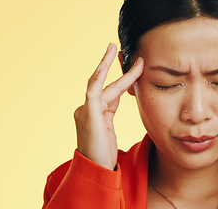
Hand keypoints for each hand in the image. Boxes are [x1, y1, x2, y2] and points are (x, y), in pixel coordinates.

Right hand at [74, 43, 143, 169]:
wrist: (95, 169)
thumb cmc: (103, 153)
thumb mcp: (109, 129)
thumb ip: (110, 111)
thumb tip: (121, 94)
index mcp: (94, 112)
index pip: (108, 89)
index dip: (120, 77)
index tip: (131, 64)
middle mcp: (87, 108)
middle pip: (102, 82)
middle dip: (109, 64)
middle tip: (117, 47)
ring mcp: (85, 110)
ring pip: (99, 83)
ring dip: (107, 65)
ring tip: (114, 48)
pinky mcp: (88, 114)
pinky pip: (94, 90)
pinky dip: (101, 76)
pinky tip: (108, 63)